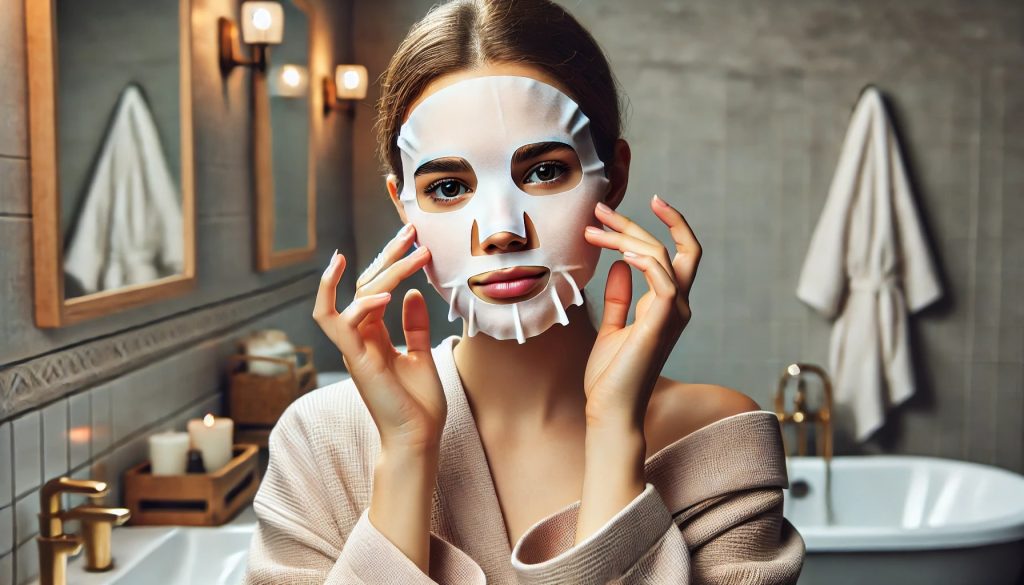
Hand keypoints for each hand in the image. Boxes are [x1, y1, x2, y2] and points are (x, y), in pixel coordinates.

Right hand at [313, 224, 446, 450]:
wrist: (418, 439)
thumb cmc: (419, 405)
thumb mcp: (421, 356)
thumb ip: (414, 326)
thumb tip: (412, 294)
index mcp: (372, 335)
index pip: (374, 287)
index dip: (391, 260)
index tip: (414, 239)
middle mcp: (359, 338)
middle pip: (365, 283)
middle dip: (389, 254)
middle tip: (413, 232)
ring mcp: (355, 348)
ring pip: (355, 296)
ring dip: (384, 270)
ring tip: (412, 251)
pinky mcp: (356, 361)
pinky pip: (342, 325)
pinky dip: (360, 306)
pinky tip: (389, 295)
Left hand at [581, 195, 701, 428]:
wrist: (609, 410)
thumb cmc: (610, 377)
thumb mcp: (611, 328)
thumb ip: (619, 297)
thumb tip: (620, 265)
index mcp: (667, 305)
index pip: (680, 253)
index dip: (672, 224)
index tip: (649, 200)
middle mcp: (677, 306)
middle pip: (671, 247)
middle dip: (634, 223)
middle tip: (598, 210)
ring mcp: (673, 314)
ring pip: (662, 256)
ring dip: (625, 237)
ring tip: (593, 230)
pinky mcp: (661, 324)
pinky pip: (664, 279)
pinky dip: (645, 260)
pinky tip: (619, 254)